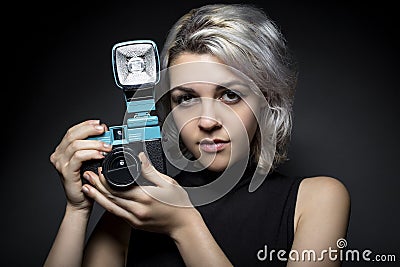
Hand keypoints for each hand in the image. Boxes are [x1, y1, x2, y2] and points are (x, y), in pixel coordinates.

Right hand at [50, 120, 111, 211]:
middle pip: (73, 135)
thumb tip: (105, 135)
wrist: (81, 201)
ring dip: (94, 143)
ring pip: (76, 145)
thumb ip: (92, 147)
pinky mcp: (66, 172)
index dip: (86, 125)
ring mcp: (60, 163)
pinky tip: (100, 155)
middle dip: (90, 130)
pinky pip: (78, 157)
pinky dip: (91, 153)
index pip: (72, 131)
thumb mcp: (90, 160)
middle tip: (104, 130)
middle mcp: (58, 155)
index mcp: (63, 150)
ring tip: (106, 146)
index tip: (99, 124)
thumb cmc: (87, 181)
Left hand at [81, 152, 199, 235]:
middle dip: (97, 187)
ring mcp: (135, 219)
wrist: (183, 225)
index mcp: (145, 197)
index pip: (118, 188)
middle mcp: (137, 210)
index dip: (105, 180)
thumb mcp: (167, 183)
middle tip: (87, 177)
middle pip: (111, 197)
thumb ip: (150, 170)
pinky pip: (117, 214)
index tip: (99, 171)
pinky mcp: (135, 224)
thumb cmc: (178, 204)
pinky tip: (102, 200)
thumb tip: (140, 157)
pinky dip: (107, 205)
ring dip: (98, 197)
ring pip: (111, 207)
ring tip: (87, 188)